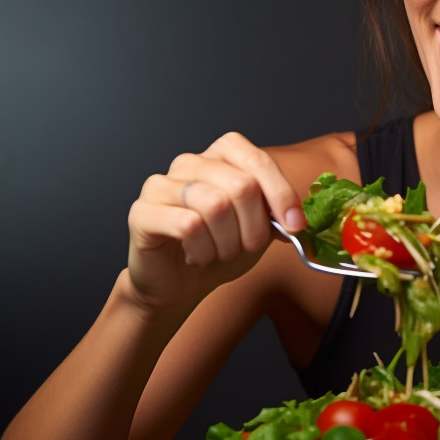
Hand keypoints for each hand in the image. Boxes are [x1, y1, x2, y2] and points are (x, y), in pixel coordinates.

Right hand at [123, 132, 306, 312]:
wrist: (178, 283)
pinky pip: (188, 225)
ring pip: (215, 205)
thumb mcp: (259, 229)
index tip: (294, 225)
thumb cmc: (218, 248)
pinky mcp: (142, 211)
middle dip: (254, 227)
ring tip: (218, 252)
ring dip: (227, 242)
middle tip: (245, 247)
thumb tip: (296, 219)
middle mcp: (190, 162)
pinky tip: (196, 256)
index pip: (257, 160)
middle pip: (241, 185)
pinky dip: (202, 250)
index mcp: (220, 156)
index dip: (280, 194)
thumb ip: (277, 216)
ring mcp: (161, 183)